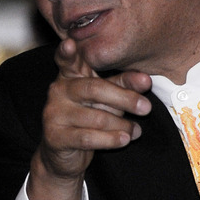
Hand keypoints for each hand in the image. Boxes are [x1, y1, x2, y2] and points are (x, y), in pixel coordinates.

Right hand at [27, 38, 151, 199]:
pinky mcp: (55, 136)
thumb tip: (145, 80)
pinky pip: (87, 137)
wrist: (63, 156)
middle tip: (146, 107)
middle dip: (123, 98)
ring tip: (136, 130)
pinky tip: (124, 139)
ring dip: (121, 124)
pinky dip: (110, 139)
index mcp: (69, 77)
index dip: (67, 52)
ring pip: (94, 117)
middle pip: (93, 89)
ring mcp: (53, 113)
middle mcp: (58, 91)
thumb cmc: (87, 120)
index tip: (70, 43)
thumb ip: (122, 86)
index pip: (67, 61)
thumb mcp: (106, 100)